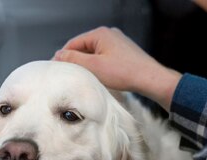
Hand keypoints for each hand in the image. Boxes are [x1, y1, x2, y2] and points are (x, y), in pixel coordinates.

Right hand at [53, 26, 180, 110]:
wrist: (149, 79)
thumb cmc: (124, 73)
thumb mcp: (93, 67)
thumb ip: (74, 59)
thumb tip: (58, 55)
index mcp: (100, 33)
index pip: (73, 43)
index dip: (64, 56)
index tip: (58, 69)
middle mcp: (109, 34)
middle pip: (84, 47)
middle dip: (77, 61)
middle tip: (71, 76)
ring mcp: (117, 42)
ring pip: (94, 53)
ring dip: (88, 65)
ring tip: (86, 78)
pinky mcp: (123, 52)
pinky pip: (104, 57)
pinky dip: (99, 66)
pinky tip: (100, 77)